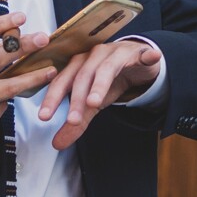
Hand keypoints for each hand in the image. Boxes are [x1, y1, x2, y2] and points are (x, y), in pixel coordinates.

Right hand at [0, 13, 55, 138]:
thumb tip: (19, 33)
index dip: (0, 24)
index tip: (20, 17)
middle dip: (22, 47)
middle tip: (43, 39)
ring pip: (8, 88)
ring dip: (33, 78)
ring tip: (51, 70)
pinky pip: (3, 107)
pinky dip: (12, 100)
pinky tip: (18, 96)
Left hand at [36, 39, 163, 149]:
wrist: (134, 63)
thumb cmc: (109, 80)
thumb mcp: (92, 103)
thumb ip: (76, 121)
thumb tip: (57, 144)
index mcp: (78, 65)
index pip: (62, 81)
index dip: (52, 98)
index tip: (45, 117)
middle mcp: (94, 55)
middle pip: (82, 76)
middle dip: (76, 99)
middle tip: (72, 120)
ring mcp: (117, 53)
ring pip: (106, 68)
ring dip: (99, 85)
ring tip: (95, 102)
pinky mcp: (139, 54)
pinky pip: (143, 55)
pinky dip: (147, 56)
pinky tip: (151, 58)